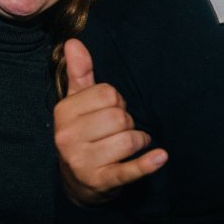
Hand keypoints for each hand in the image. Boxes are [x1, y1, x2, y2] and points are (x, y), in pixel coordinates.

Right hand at [53, 39, 166, 205]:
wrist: (77, 182)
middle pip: (119, 116)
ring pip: (128, 140)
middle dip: (127, 122)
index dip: (116, 101)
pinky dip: (147, 164)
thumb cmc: (82, 133)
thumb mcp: (77, 103)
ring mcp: (83, 162)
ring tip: (131, 145)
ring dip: (138, 141)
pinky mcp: (101, 182)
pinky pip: (129, 169)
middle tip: (119, 131)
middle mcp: (68, 137)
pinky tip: (160, 157)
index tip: (109, 112)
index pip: (107, 93)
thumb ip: (79, 73)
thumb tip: (73, 42)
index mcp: (63, 112)